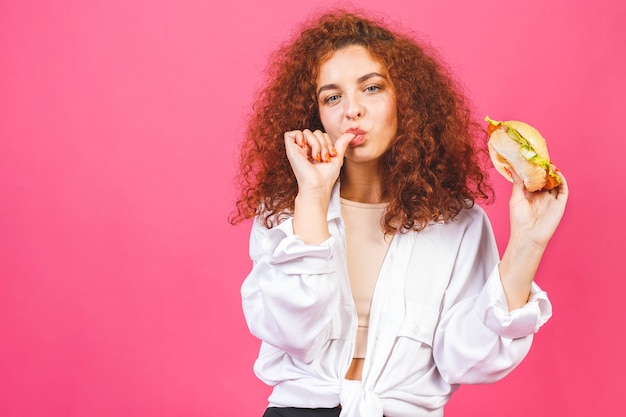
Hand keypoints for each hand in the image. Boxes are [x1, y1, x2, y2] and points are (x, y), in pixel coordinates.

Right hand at [284, 129, 354, 194]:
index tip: (331, 155)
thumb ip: (342, 144)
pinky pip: (292, 134)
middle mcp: (305, 149)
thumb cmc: (326, 177)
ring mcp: (297, 149)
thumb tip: (352, 133)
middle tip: (324, 158)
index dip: (328, 142)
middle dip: (323, 143)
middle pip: (316, 132)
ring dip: (315, 144)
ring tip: (316, 157)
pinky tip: (304, 147)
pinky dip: (300, 137)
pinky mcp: (290, 149)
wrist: (318, 185)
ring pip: (307, 132)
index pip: (322, 135)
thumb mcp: (337, 158)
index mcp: (314, 150)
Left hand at [499, 167, 568, 308]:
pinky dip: (562, 180)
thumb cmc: (519, 221)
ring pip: (555, 182)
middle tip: (542, 159)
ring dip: (554, 173)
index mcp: (531, 195)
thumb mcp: (515, 198)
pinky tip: (556, 174)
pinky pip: (563, 190)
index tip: (532, 159)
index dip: (535, 170)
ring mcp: (551, 199)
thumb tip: (512, 169)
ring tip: (550, 165)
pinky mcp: (559, 204)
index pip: (534, 179)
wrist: (528, 236)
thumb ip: (517, 183)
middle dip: (545, 169)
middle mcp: (542, 196)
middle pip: (546, 179)